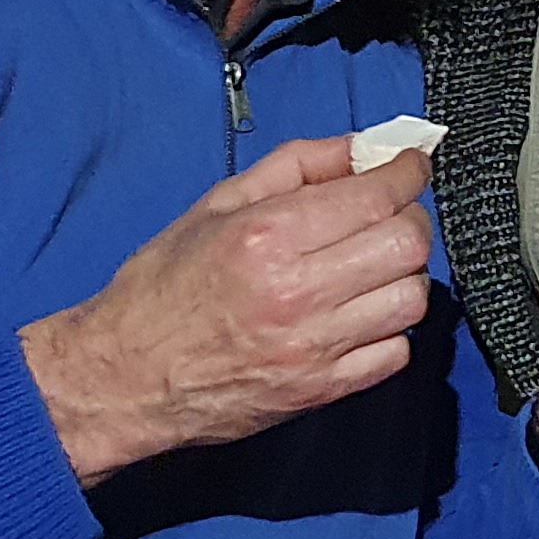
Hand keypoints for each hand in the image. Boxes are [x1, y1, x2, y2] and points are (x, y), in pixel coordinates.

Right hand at [20, 138, 434, 483]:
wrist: (127, 376)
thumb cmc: (165, 284)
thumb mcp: (217, 204)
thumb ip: (296, 165)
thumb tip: (364, 147)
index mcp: (268, 235)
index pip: (378, 195)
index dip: (408, 172)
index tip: (411, 164)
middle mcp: (298, 291)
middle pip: (407, 244)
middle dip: (411, 218)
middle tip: (389, 214)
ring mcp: (314, 347)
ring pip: (411, 299)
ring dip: (403, 274)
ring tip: (371, 267)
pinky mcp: (322, 391)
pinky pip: (396, 353)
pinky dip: (390, 329)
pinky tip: (359, 316)